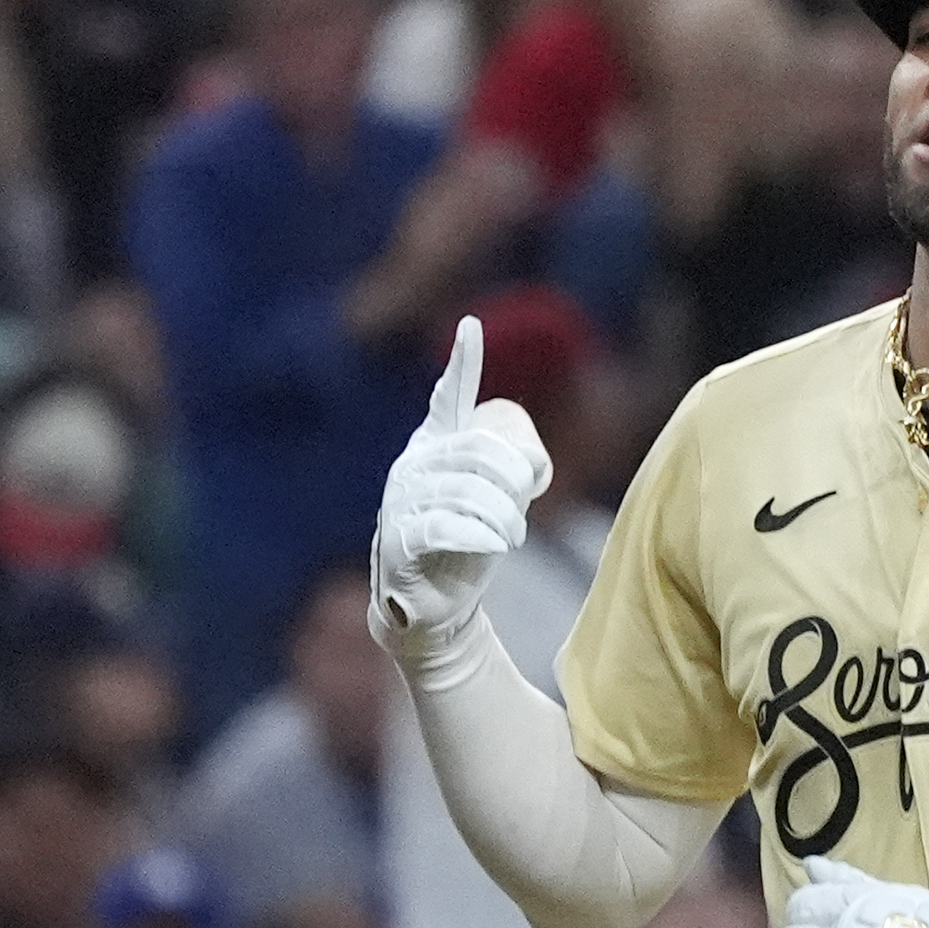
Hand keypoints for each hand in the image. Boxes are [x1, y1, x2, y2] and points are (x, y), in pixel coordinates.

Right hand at [369, 317, 550, 658]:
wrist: (434, 601)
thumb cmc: (470, 541)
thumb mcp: (499, 499)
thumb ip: (516, 469)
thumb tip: (530, 462)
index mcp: (436, 445)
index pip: (449, 398)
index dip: (462, 364)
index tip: (471, 326)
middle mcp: (413, 463)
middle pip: (481, 451)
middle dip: (515, 481)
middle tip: (522, 510)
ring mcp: (400, 499)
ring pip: (469, 492)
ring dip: (504, 518)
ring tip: (509, 536)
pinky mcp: (398, 538)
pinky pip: (447, 527)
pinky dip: (480, 537)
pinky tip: (491, 546)